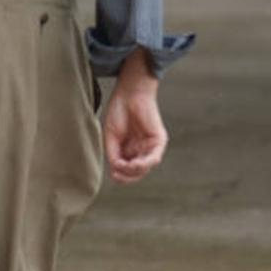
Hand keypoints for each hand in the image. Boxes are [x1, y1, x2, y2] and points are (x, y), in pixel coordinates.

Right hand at [103, 51, 166, 183]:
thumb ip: (114, 155)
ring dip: (134, 171)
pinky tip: (134, 164)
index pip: (128, 172)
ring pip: (145, 168)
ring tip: (124, 166)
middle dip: (127, 176)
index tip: (112, 174)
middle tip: (117, 174)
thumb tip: (116, 172)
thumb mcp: (111, 139)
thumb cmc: (119, 112)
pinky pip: (155, 157)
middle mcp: (142, 150)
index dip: (121, 176)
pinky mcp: (159, 140)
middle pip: (138, 173)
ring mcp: (151, 146)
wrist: (129, 94)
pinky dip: (145, 163)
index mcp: (130, 150)